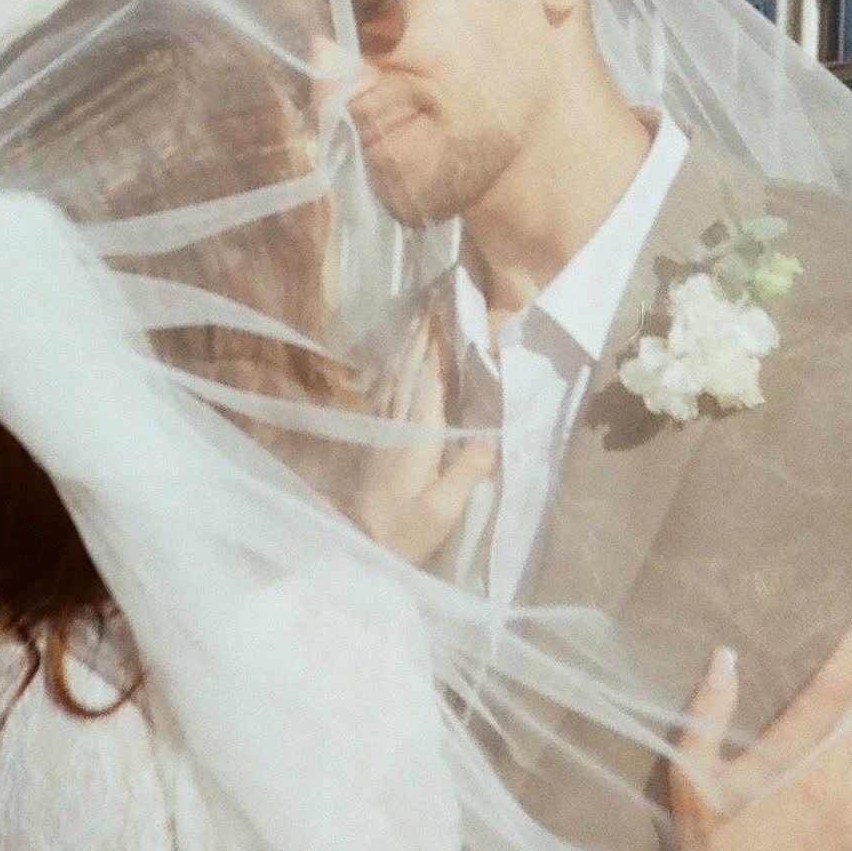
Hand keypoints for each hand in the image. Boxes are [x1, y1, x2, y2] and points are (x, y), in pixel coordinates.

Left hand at [354, 326, 493, 564]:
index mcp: (417, 433)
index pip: (430, 377)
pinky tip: (393, 369)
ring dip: (407, 349)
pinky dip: (393, 373)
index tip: (447, 310)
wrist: (356, 548)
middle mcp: (396, 423)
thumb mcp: (443, 506)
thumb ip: (469, 467)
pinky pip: (385, 394)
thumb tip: (495, 427)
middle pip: (409, 370)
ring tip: (416, 323)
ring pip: (395, 379)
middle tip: (433, 302)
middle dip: (423, 335)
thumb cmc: (403, 531)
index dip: (439, 343)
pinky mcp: (375, 445)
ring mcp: (382, 433)